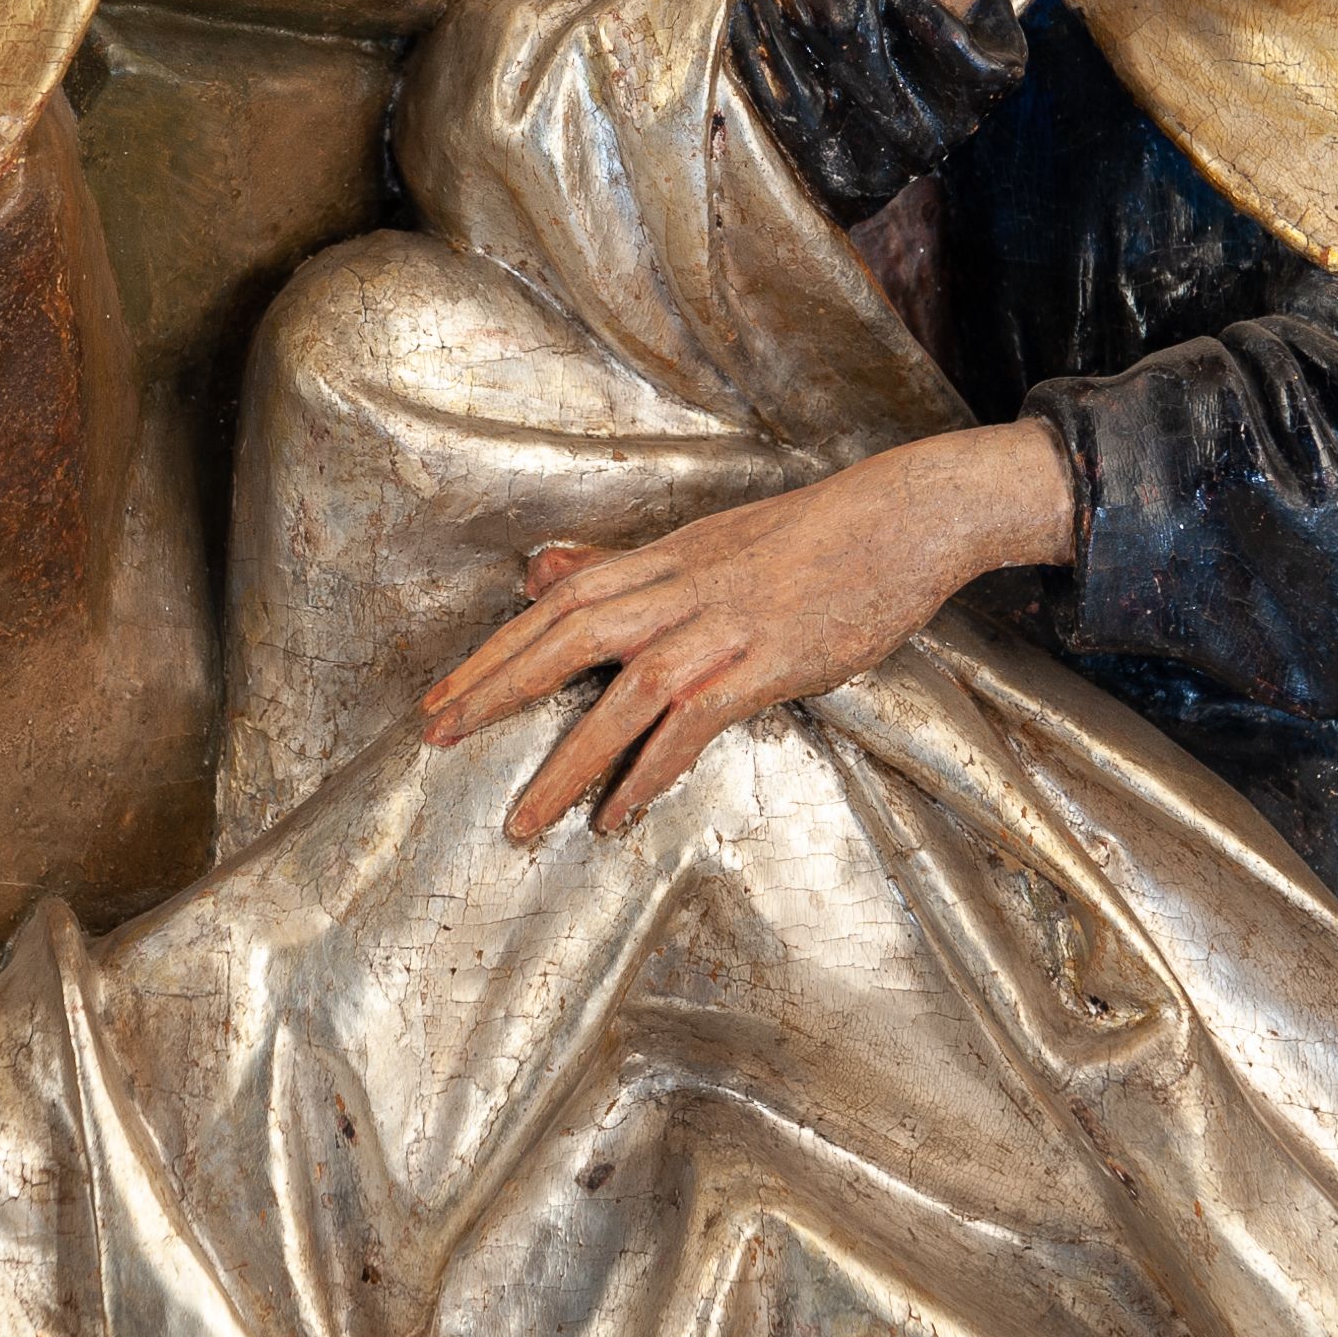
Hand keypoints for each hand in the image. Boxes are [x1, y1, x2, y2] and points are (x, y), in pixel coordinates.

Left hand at [420, 419, 1073, 839]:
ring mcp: (722, 625)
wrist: (901, 517)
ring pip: (623, 692)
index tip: (439, 695)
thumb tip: (542, 570)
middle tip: (435, 738)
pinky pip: (693, 723)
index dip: (492, 650)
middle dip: (494, 689)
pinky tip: (618, 814)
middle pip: (565, 634)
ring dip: (568, 759)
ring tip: (523, 819)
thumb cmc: (813, 537)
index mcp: (662, 560)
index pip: (556, 602)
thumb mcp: (707, 543)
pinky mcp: (765, 662)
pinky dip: (651, 770)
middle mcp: (679, 588)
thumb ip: (625, 568)